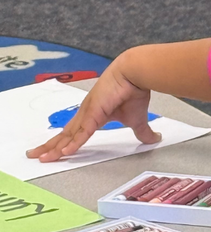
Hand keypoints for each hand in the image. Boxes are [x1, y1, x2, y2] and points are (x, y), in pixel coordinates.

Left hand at [25, 58, 159, 161]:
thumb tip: (154, 139)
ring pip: (68, 135)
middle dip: (49, 147)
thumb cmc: (133, 90)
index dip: (63, 143)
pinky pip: (82, 132)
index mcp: (93, 115)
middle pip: (64, 135)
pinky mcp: (94, 113)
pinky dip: (74, 143)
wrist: (134, 74)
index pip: (74, 133)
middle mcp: (86, 114)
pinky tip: (66, 152)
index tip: (53, 152)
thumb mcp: (137, 119)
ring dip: (55, 148)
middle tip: (34, 156)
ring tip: (43, 158)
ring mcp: (88, 113)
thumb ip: (142, 132)